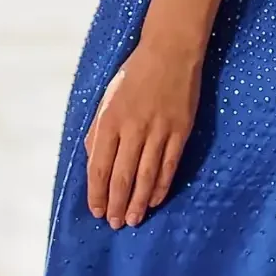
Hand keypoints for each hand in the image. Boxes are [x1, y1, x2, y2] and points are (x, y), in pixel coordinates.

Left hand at [83, 27, 201, 227]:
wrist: (170, 52)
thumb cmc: (134, 75)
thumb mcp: (107, 99)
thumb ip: (98, 131)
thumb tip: (95, 162)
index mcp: (110, 120)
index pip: (100, 166)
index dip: (97, 192)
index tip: (96, 210)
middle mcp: (133, 128)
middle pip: (122, 176)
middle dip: (117, 203)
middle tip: (115, 223)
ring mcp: (158, 131)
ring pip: (146, 176)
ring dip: (138, 201)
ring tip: (134, 219)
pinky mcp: (180, 131)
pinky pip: (169, 165)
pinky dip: (160, 186)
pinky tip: (155, 200)